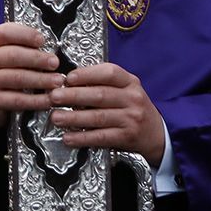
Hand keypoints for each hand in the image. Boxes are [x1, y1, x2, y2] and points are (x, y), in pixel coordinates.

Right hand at [0, 23, 63, 137]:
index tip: (42, 39)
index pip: (4, 32)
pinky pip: (18, 99)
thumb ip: (13, 50)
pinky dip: (36, 100)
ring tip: (57, 81)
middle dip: (38, 58)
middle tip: (54, 62)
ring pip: (18, 77)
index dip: (25, 34)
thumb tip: (45, 49)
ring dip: (42, 80)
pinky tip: (47, 99)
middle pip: (14, 55)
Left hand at [49, 64, 165, 163]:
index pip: (110, 73)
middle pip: (100, 95)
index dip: (87, 74)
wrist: (156, 133)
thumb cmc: (132, 107)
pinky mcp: (126, 137)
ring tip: (56, 117)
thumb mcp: (125, 89)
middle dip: (74, 96)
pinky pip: (101, 137)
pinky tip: (68, 137)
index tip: (68, 78)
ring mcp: (131, 119)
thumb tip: (70, 82)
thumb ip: (103, 83)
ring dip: (74, 118)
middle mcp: (132, 98)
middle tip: (54, 97)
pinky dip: (82, 138)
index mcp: (130, 82)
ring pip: (98, 117)